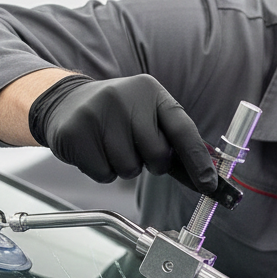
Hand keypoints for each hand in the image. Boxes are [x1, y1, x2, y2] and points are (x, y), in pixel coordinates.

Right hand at [28, 73, 220, 196]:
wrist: (66, 102)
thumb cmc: (119, 116)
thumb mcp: (149, 117)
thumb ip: (177, 146)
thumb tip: (208, 179)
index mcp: (152, 92)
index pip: (183, 130)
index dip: (198, 161)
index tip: (209, 185)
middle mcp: (126, 98)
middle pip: (157, 156)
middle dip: (152, 163)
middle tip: (136, 148)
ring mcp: (98, 113)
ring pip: (130, 169)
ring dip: (125, 168)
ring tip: (112, 145)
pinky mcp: (75, 132)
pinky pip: (104, 174)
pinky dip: (103, 171)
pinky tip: (95, 150)